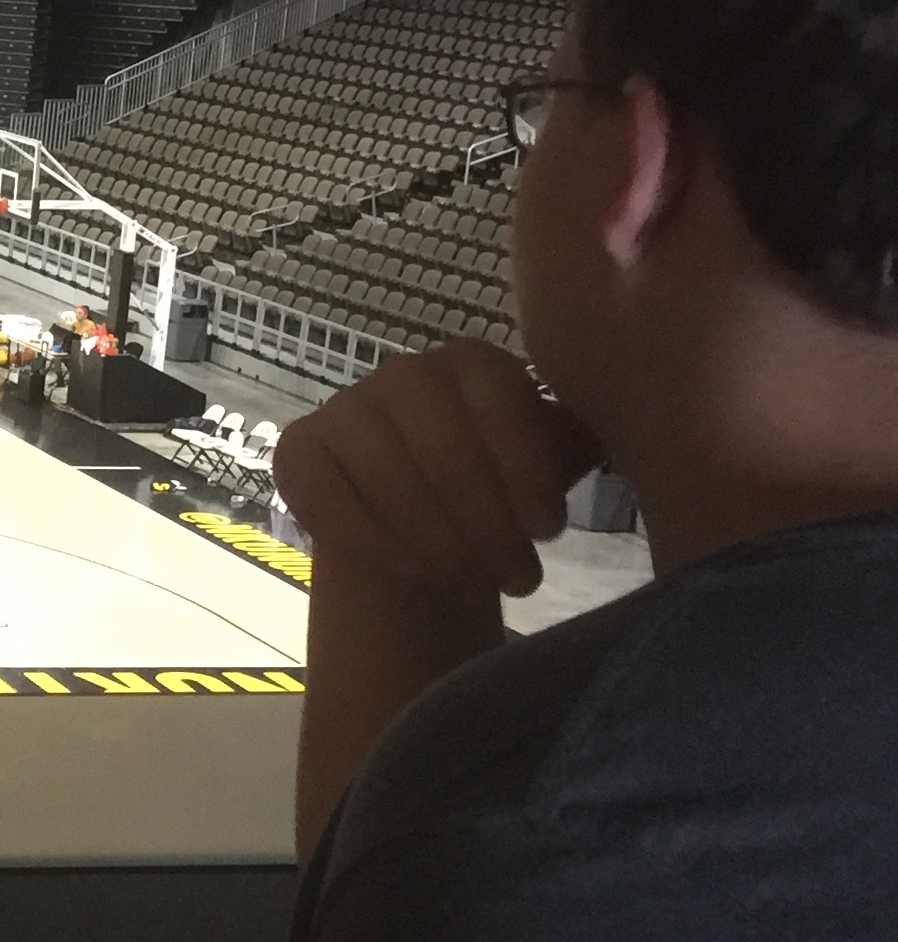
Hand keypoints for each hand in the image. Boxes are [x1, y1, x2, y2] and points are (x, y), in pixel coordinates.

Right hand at [274, 340, 602, 604]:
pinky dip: (375, 541)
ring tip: (474, 579)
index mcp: (472, 362)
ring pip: (387, 473)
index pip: (498, 397)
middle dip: (484, 519)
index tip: (549, 532)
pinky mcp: (297, 454)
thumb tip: (643, 419)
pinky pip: (330, 497)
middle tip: (519, 575)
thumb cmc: (503, 497)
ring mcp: (342, 410)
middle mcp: (402, 372)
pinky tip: (415, 573)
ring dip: (437, 538)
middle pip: (442, 442)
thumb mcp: (553, 461)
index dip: (524, 469)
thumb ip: (584, 437)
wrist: (429, 542)